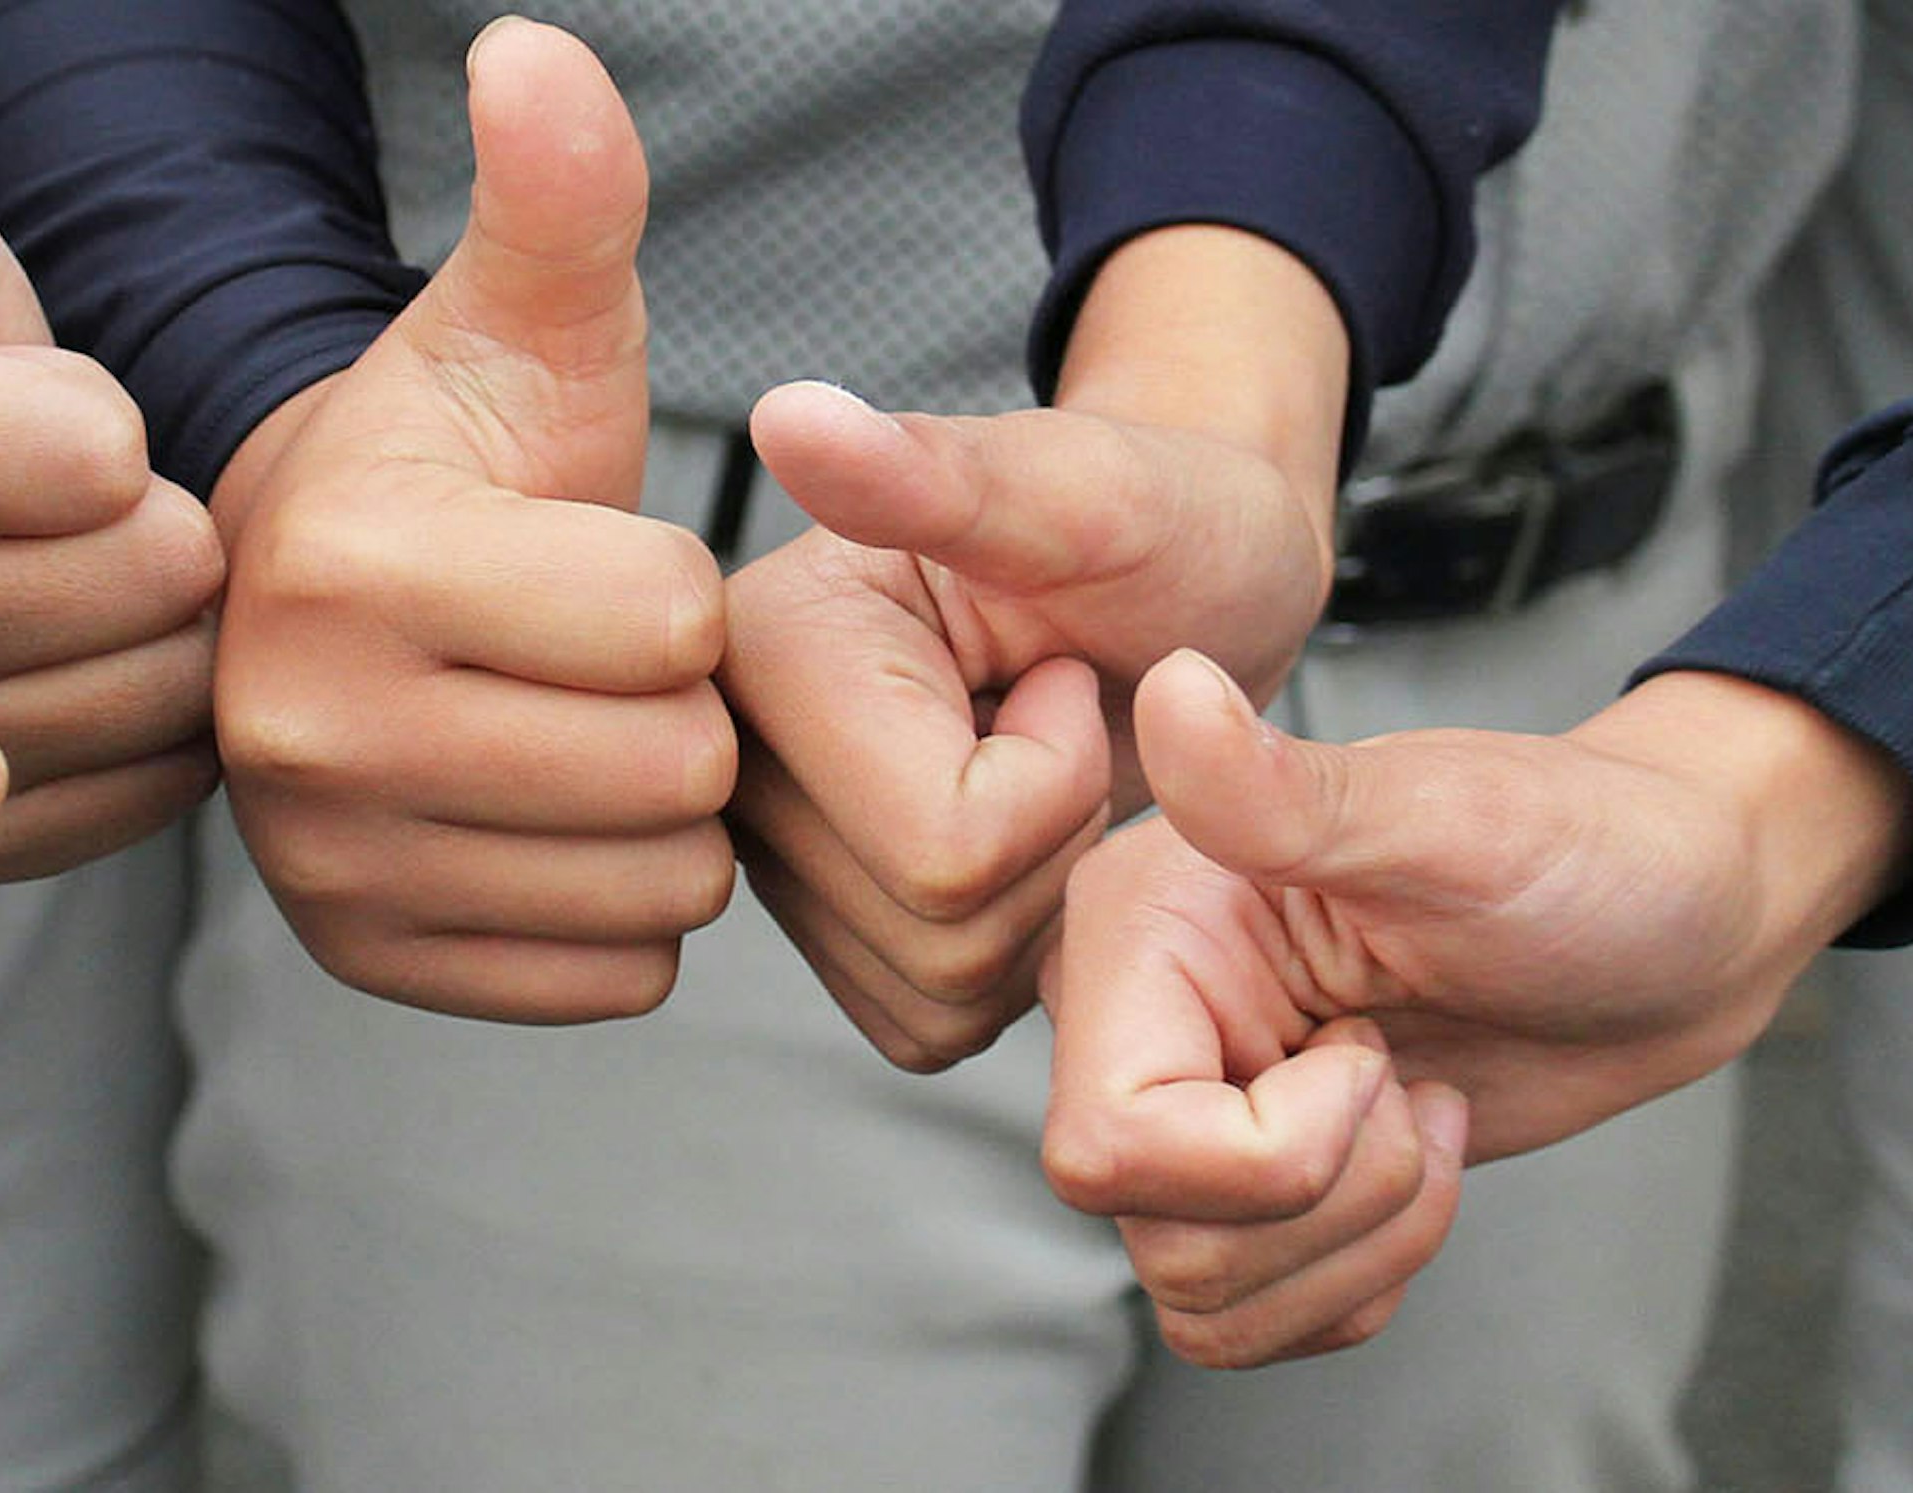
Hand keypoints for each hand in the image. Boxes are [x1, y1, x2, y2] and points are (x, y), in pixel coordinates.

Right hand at [205, 18, 728, 1021]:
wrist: (335, 595)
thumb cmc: (462, 458)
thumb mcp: (523, 321)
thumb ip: (559, 194)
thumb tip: (536, 50)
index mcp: (353, 568)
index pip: (673, 625)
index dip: (680, 586)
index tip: (601, 555)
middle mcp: (305, 733)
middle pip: (674, 767)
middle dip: (682, 709)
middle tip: (602, 656)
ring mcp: (327, 868)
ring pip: (660, 883)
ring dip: (665, 812)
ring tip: (582, 725)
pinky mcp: (369, 959)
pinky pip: (614, 975)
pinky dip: (623, 907)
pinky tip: (557, 814)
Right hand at [722, 227, 1343, 1068]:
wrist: (1186, 582)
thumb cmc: (1157, 519)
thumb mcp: (1084, 490)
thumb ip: (936, 474)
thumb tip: (788, 418)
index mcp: (752, 643)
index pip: (939, 844)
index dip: (1052, 775)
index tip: (1053, 667)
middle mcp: (725, 755)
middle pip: (934, 926)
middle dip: (1051, 838)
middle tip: (1063, 716)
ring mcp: (763, 853)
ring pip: (936, 990)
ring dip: (1042, 892)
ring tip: (1043, 761)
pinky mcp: (817, 931)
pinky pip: (930, 1027)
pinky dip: (1015, 948)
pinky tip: (1024, 834)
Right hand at [1039, 652, 1912, 1365]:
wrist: (1679, 918)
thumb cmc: (1586, 850)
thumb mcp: (1449, 825)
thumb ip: (1285, 789)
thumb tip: (1175, 690)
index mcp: (1143, 929)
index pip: (1111, 1144)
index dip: (1268, 1155)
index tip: (1374, 1053)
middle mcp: (1140, 1022)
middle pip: (1161, 1235)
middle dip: (1338, 1203)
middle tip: (1417, 1087)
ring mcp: (1197, 1109)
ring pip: (1201, 1295)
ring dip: (1363, 1245)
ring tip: (1428, 1120)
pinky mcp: (1258, 1184)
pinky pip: (1245, 1319)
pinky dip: (1361, 1279)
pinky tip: (1419, 1159)